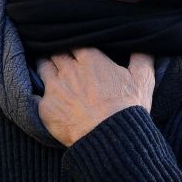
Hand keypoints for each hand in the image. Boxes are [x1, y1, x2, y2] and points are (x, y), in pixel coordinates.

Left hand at [36, 48, 154, 146]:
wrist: (112, 141)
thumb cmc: (128, 109)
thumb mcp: (143, 80)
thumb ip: (142, 57)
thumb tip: (145, 45)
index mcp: (90, 59)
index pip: (73, 40)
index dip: (74, 42)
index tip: (75, 45)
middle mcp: (68, 70)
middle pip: (55, 51)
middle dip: (58, 52)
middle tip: (61, 55)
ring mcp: (54, 88)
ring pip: (42, 67)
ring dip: (46, 66)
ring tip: (49, 69)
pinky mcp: (45, 108)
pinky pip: (36, 95)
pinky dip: (40, 94)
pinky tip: (43, 94)